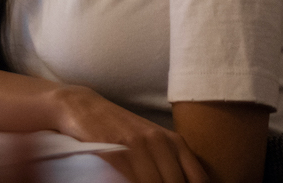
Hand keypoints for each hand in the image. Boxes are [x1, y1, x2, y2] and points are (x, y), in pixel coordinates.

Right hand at [47, 85, 208, 182]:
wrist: (84, 108)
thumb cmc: (121, 130)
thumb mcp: (153, 143)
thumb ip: (173, 163)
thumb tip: (188, 181)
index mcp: (174, 141)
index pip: (198, 179)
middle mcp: (159, 142)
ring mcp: (136, 146)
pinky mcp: (114, 152)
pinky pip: (129, 181)